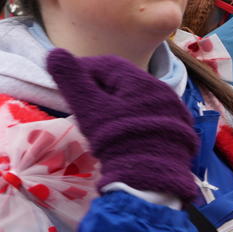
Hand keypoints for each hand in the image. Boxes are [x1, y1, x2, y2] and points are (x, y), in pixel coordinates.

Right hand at [46, 49, 199, 200]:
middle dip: (99, 87)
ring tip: (98, 118)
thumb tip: (54, 53)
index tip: (66, 82)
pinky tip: (122, 131)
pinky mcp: (179, 130)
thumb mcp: (89, 108)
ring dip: (116, 103)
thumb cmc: (116, 139)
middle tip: (80, 102)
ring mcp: (174, 110)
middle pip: (123, 81)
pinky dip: (132, 117)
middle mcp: (162, 90)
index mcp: (142, 80)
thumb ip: (71, 80)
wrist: (151, 178)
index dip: (83, 70)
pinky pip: (149, 115)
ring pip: (137, 99)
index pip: (107, 65)